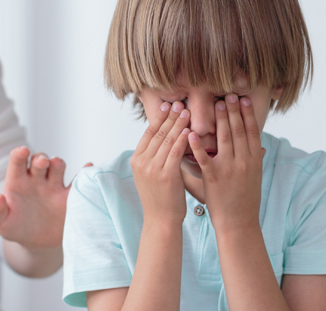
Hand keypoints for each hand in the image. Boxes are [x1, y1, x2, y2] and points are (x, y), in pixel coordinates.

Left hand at [0, 147, 83, 248]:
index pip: (17, 161)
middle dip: (41, 158)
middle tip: (42, 162)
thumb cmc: (15, 227)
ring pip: (57, 167)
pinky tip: (88, 167)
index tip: (22, 151)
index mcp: (18, 181)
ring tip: (56, 165)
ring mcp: (53, 187)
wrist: (36, 242)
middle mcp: (36, 179)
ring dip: (57, 163)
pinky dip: (84, 174)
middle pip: (39, 160)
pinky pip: (78, 183)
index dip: (19, 154)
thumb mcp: (1, 222)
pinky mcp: (69, 198)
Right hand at [131, 101, 190, 225]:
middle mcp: (141, 162)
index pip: (148, 133)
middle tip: (179, 103)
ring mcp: (152, 168)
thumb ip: (156, 157)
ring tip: (187, 112)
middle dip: (169, 117)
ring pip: (166, 140)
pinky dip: (182, 139)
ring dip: (177, 124)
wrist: (161, 221)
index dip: (158, 118)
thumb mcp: (151, 174)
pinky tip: (189, 130)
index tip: (167, 106)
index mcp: (136, 160)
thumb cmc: (161, 199)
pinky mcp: (165, 175)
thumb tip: (167, 139)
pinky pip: (175, 152)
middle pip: (157, 133)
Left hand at [187, 94, 263, 232]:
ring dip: (219, 120)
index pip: (252, 132)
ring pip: (224, 139)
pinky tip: (191, 133)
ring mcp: (229, 169)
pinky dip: (197, 145)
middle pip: (238, 131)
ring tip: (215, 104)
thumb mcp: (254, 178)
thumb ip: (254, 161)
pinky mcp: (214, 178)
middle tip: (228, 94)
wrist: (239, 223)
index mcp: (254, 161)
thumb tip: (260, 148)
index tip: (242, 99)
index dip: (247, 114)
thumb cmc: (245, 201)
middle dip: (232, 111)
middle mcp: (244, 162)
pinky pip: (204, 158)